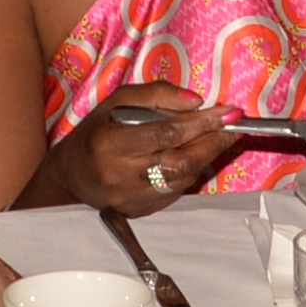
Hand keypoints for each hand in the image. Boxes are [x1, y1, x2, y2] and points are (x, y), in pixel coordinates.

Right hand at [57, 81, 239, 212]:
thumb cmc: (97, 132)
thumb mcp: (118, 102)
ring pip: (183, 178)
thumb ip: (156, 95)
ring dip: (207, 156)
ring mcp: (131, 198)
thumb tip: (196, 101)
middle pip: (181, 161)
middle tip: (233, 127)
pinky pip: (177, 191)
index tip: (229, 112)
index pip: (166, 133)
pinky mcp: (141, 211)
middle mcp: (120, 175)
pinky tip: (192, 155)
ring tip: (216, 137)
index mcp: (110, 143)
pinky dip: (191, 172)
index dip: (202, 122)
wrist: (72, 176)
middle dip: (213, 142)